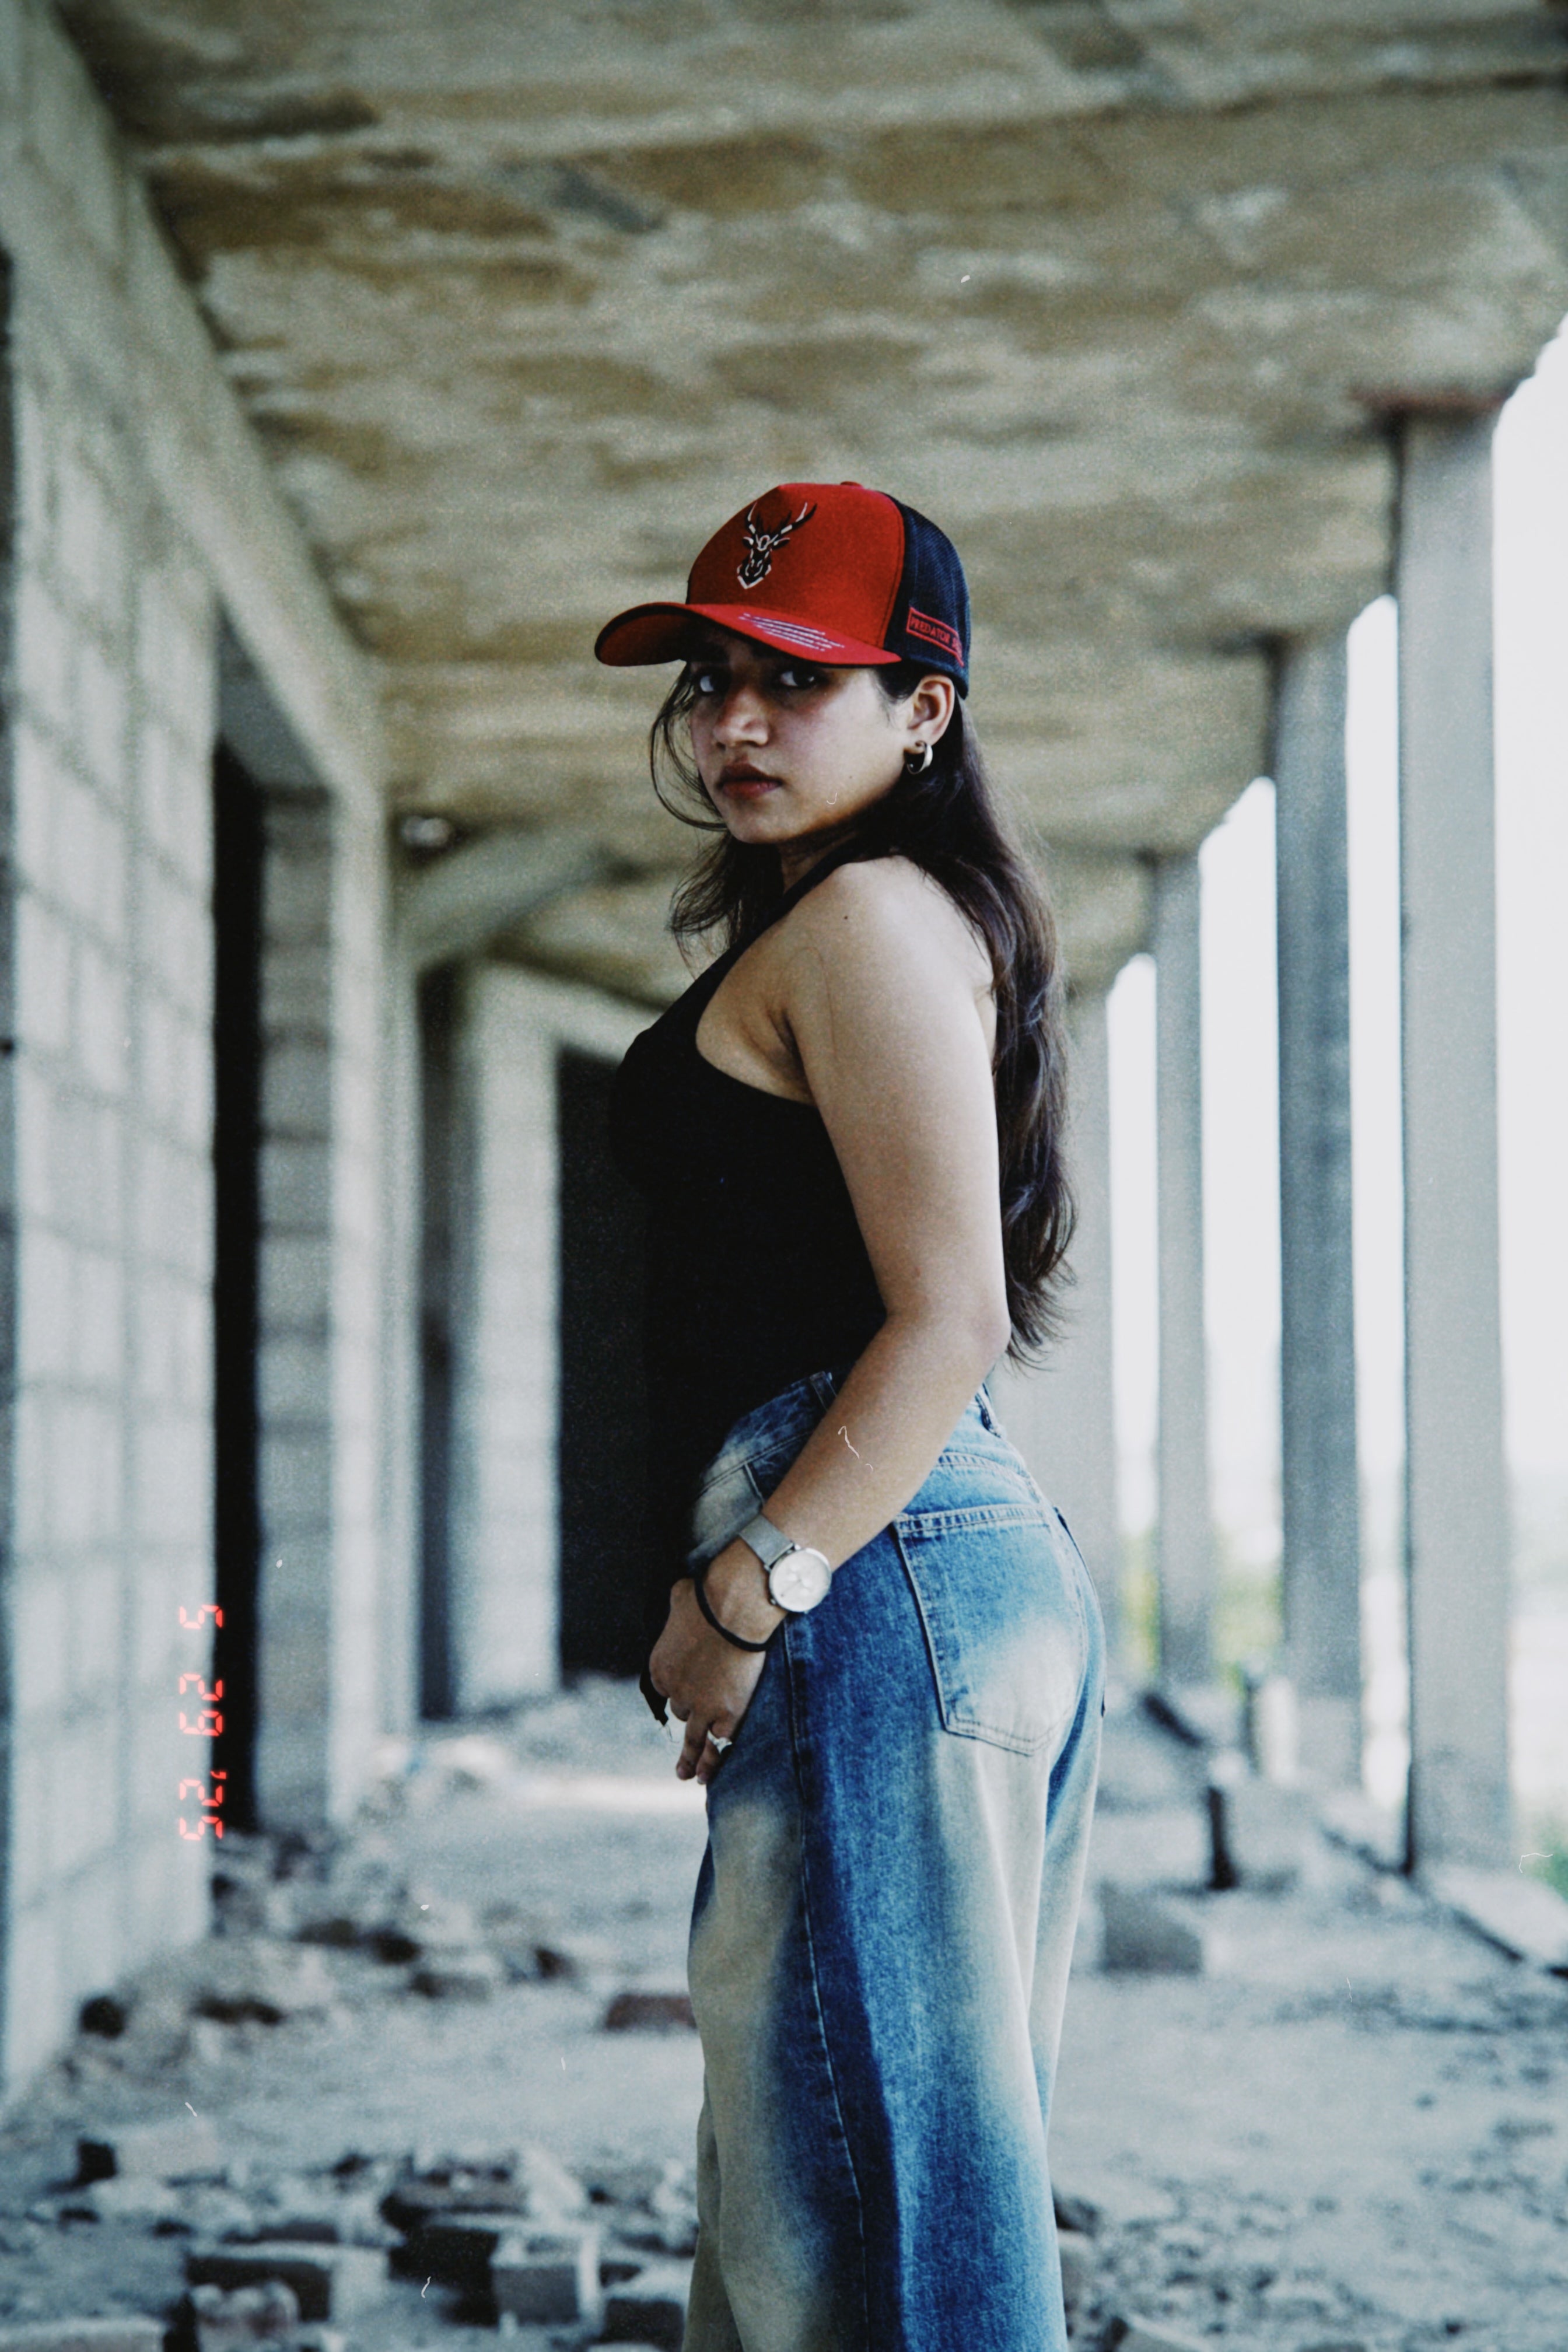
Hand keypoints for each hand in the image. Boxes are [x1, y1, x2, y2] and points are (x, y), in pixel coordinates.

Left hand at [649, 1543, 781, 1783]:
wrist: (731, 1611)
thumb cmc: (707, 1597)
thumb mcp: (681, 1598)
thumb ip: (680, 1608)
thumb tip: (684, 1597)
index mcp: (659, 1669)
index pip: (667, 1688)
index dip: (681, 1688)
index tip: (689, 1690)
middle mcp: (675, 1693)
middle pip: (682, 1711)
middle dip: (693, 1711)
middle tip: (696, 1728)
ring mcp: (700, 1708)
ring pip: (693, 1740)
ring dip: (693, 1760)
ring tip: (690, 1776)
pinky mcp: (726, 1717)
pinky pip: (721, 1742)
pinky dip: (719, 1754)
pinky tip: (717, 1768)